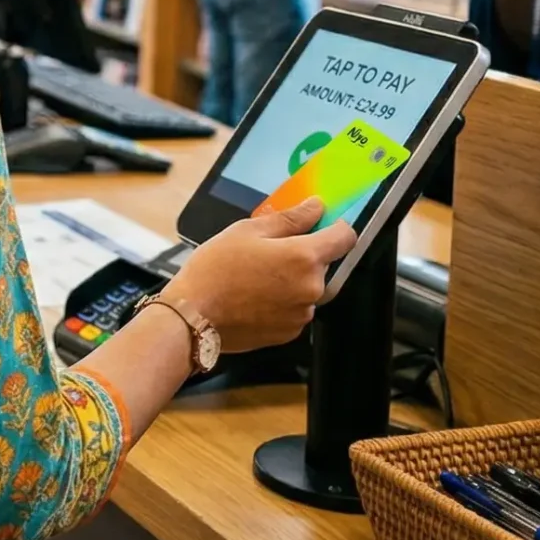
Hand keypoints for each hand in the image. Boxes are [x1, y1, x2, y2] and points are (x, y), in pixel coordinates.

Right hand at [162, 198, 354, 353]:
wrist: (194, 317)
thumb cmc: (214, 271)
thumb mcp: (247, 231)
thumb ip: (289, 218)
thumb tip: (315, 207)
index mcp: (304, 257)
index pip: (345, 237)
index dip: (335, 227)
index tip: (322, 225)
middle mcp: (311, 287)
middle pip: (323, 263)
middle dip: (302, 255)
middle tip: (267, 253)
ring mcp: (302, 313)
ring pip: (308, 287)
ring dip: (292, 280)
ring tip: (256, 278)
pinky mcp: (290, 332)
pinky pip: (296, 308)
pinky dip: (282, 301)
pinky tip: (254, 297)